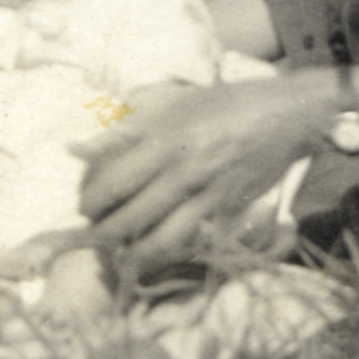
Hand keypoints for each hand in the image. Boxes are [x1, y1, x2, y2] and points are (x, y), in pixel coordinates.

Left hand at [74, 76, 323, 273]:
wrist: (284, 116)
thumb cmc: (223, 104)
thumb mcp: (172, 103)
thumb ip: (122, 128)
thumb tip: (74, 147)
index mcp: (167, 140)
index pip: (116, 180)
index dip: (92, 200)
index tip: (82, 207)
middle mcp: (186, 171)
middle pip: (134, 216)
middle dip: (106, 234)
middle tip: (94, 234)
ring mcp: (209, 195)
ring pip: (163, 239)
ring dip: (135, 253)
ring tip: (120, 255)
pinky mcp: (229, 212)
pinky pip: (193, 240)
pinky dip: (171, 250)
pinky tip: (155, 251)